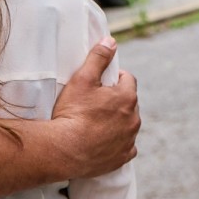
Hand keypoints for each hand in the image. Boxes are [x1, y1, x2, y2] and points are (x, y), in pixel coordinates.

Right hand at [51, 40, 139, 179]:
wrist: (64, 151)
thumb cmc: (72, 113)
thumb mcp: (83, 78)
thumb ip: (98, 57)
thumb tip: (111, 41)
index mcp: (127, 97)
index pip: (128, 79)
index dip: (114, 78)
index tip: (101, 83)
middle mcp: (134, 119)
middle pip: (129, 103)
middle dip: (116, 100)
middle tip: (94, 103)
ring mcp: (129, 140)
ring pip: (128, 125)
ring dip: (118, 122)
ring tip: (96, 123)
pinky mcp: (122, 158)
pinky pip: (126, 147)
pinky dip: (118, 143)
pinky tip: (103, 142)